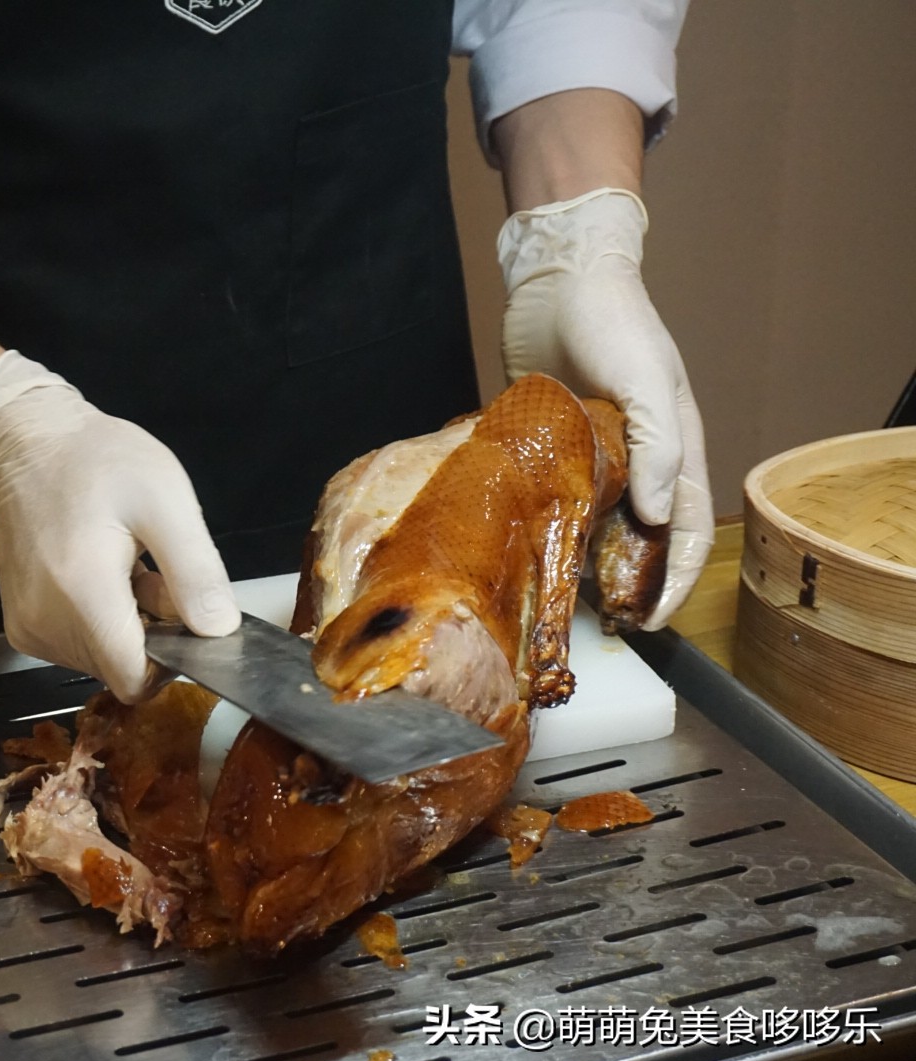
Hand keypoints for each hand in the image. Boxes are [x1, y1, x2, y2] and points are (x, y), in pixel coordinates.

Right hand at [0, 352, 240, 700]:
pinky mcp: (20, 626)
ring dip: (125, 627)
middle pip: (120, 669)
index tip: (182, 614)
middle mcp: (45, 623)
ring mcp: (27, 628)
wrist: (22, 442)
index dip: (172, 659)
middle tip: (151, 572)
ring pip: (99, 661)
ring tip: (124, 567)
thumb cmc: (95, 460)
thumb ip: (195, 571)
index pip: (135, 679)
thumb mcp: (165, 499)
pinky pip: (74, 648)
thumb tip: (220, 632)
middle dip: (150, 634)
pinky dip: (97, 623)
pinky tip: (99, 575)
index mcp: (82, 593)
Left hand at [499, 188, 713, 629]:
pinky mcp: (552, 446)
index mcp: (676, 449)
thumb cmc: (613, 323)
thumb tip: (658, 516)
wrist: (558, 279)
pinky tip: (526, 552)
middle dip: (632, 585)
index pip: (689, 531)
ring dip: (586, 564)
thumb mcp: (645, 381)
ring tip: (562, 601)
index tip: (654, 623)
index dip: (677, 581)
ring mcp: (596, 455)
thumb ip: (659, 446)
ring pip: (598, 525)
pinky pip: (556, 499)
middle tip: (607, 626)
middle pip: (644, 539)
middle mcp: (640, 460)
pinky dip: (548, 528)